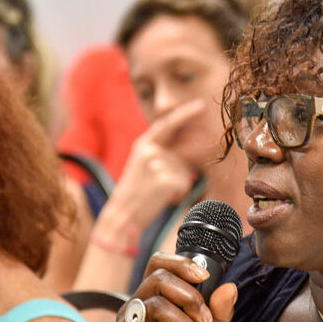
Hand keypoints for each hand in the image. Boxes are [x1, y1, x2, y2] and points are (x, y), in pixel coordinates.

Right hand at [107, 99, 204, 229]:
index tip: (201, 105)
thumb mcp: (143, 166)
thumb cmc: (135, 193)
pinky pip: (185, 184)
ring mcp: (157, 165)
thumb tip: (190, 151)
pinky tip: (162, 198)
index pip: (167, 124)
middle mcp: (150, 151)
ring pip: (184, 172)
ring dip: (177, 184)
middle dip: (179, 172)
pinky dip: (178, 193)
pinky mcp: (165, 180)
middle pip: (182, 156)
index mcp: (142, 145)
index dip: (184, 114)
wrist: (121, 217)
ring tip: (156, 192)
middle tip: (157, 187)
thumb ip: (162, 154)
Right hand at [110, 252, 236, 321]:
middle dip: (189, 297)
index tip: (204, 276)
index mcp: (151, 298)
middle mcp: (134, 308)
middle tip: (206, 319)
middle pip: (157, 280)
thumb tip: (230, 287)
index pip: (157, 265)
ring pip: (155, 306)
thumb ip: (217, 313)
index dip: (180, 264)